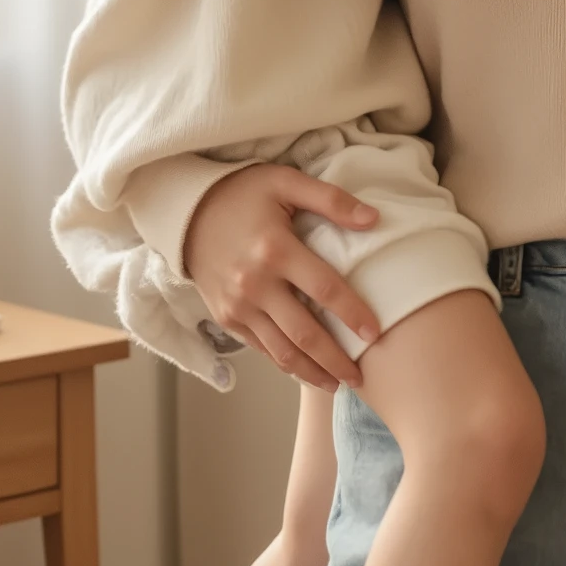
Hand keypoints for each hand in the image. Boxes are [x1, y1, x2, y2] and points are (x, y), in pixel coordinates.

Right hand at [181, 163, 382, 390]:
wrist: (188, 211)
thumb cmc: (244, 193)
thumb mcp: (286, 181)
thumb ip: (331, 200)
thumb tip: (374, 219)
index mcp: (275, 249)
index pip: (324, 289)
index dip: (353, 313)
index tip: (377, 332)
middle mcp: (255, 284)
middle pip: (304, 333)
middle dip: (335, 360)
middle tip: (361, 378)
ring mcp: (237, 305)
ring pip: (281, 351)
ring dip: (312, 372)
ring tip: (338, 384)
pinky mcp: (225, 318)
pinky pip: (261, 348)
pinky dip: (285, 363)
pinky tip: (306, 370)